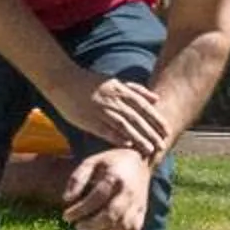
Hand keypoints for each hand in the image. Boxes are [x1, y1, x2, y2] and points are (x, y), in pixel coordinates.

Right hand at [52, 71, 169, 157]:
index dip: (156, 120)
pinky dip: (117, 137)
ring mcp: (101, 109)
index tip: (167, 132)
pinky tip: (128, 144)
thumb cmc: (89, 82)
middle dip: (151, 133)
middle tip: (162, 145)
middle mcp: (113, 99)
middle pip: (137, 118)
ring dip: (138, 138)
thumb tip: (156, 98)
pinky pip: (105, 130)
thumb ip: (136, 90)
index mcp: (120, 90)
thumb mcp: (115, 81)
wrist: (63, 80)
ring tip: (149, 150)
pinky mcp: (88, 119)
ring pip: (124, 125)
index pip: (143, 107)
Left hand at [61, 148, 154, 229]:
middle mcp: (129, 191)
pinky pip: (132, 229)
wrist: (139, 161)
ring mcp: (138, 202)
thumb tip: (66, 199)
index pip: (96, 199)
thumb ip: (77, 179)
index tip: (66, 216)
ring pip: (121, 226)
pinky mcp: (143, 211)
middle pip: (110, 216)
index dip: (79, 210)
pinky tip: (105, 229)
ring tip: (90, 226)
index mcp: (115, 177)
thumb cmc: (110, 162)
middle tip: (77, 225)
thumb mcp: (91, 162)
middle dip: (90, 225)